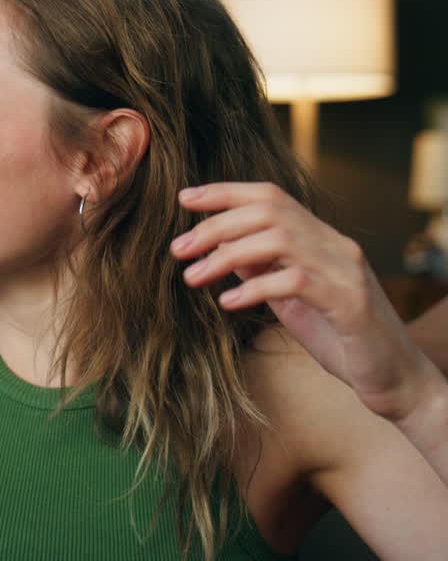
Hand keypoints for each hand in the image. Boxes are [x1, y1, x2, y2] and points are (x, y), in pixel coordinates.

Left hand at [170, 182, 435, 423]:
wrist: (395, 379)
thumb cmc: (340, 338)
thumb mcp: (291, 300)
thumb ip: (261, 269)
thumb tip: (220, 246)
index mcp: (322, 240)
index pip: (271, 196)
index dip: (225, 193)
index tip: (184, 198)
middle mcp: (336, 246)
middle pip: (269, 211)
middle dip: (216, 224)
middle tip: (178, 248)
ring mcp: (346, 271)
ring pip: (279, 238)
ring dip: (226, 254)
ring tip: (192, 277)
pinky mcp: (350, 302)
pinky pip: (294, 281)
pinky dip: (254, 287)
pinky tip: (228, 302)